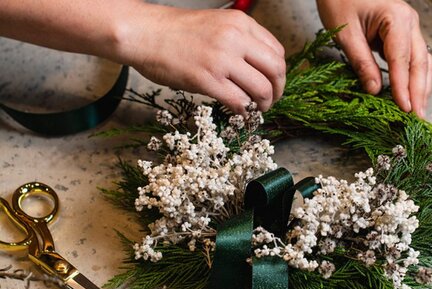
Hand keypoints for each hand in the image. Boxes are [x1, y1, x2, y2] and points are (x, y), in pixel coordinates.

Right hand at [121, 5, 285, 112]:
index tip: (274, 84)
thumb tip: (258, 68)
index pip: (277, 51)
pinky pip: (238, 101)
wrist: (144, 33)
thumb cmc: (176, 32)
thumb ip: (240, 41)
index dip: (279, 73)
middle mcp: (235, 38)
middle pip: (276, 70)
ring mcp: (222, 59)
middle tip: (271, 101)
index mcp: (241, 23)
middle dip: (278, 91)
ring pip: (261, 88)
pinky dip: (244, 112)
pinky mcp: (207, 79)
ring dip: (263, 104)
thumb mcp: (216, 25)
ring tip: (256, 110)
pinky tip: (240, 113)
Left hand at [316, 0, 431, 117]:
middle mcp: (409, 22)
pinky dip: (414, 78)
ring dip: (421, 87)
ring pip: (422, 61)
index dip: (404, 87)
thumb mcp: (346, 34)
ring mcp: (409, 27)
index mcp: (396, 18)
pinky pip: (413, 59)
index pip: (402, 60)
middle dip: (419, 92)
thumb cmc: (339, 0)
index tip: (405, 109)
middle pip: (420, 62)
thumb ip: (361, 62)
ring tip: (418, 112)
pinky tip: (411, 95)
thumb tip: (375, 91)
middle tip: (418, 118)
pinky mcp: (402, 34)